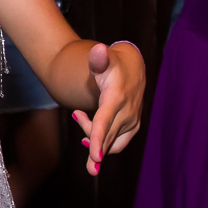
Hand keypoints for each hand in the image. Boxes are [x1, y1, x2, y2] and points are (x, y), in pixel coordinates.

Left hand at [71, 43, 143, 175]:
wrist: (133, 68)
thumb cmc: (112, 64)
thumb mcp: (104, 59)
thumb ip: (98, 58)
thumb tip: (98, 49)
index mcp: (117, 99)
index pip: (105, 122)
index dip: (98, 139)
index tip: (95, 157)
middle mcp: (127, 114)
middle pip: (105, 137)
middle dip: (93, 151)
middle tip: (74, 120)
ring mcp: (132, 122)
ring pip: (110, 143)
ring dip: (93, 140)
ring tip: (78, 115)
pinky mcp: (133, 128)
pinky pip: (116, 144)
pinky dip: (103, 144)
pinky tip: (88, 137)